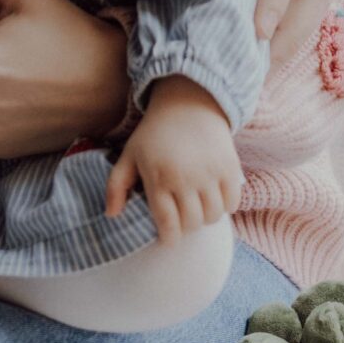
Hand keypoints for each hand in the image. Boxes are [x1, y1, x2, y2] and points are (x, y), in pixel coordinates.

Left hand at [105, 76, 241, 244]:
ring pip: (213, 216)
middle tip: (182, 217)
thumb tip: (111, 215)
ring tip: (197, 207)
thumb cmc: (154, 134)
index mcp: (159, 177)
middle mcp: (186, 178)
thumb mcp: (129, 155)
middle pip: (192, 223)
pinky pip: (232, 203)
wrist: (188, 104)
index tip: (169, 238)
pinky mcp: (230, 168)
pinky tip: (214, 197)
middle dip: (186, 227)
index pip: (167, 223)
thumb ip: (116, 186)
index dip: (169, 238)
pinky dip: (225, 206)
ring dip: (205, 218)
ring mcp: (210, 173)